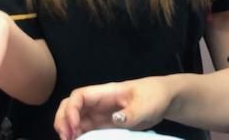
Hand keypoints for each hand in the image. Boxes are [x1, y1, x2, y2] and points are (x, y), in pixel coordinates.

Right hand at [54, 76, 173, 139]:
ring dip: (68, 130)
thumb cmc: (155, 95)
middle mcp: (99, 102)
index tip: (74, 127)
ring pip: (76, 118)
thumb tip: (115, 119)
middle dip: (63, 120)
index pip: (79, 96)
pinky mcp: (106, 124)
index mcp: (106, 92)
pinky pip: (86, 129)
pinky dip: (79, 136)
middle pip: (71, 106)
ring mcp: (101, 113)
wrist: (165, 98)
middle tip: (66, 138)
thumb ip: (131, 113)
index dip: (71, 110)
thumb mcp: (146, 105)